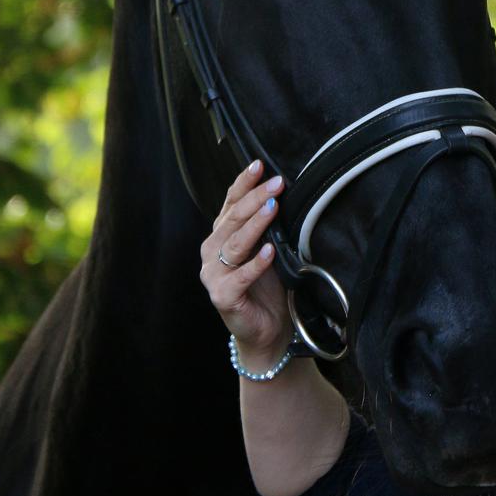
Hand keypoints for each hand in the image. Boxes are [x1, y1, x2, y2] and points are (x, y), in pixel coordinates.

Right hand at [201, 159, 289, 361]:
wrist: (268, 330)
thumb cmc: (269, 287)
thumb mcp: (268, 249)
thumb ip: (267, 227)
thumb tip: (282, 194)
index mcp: (221, 236)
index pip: (230, 203)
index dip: (244, 183)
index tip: (260, 164)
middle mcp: (212, 252)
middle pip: (233, 219)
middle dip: (255, 198)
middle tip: (276, 184)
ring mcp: (213, 274)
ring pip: (235, 243)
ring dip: (255, 224)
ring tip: (272, 209)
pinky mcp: (222, 296)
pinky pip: (240, 276)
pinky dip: (256, 263)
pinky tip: (270, 251)